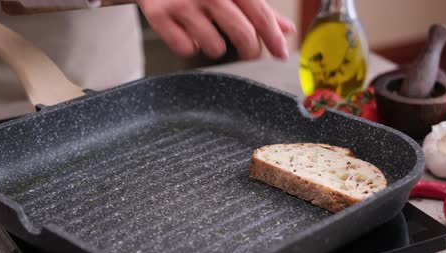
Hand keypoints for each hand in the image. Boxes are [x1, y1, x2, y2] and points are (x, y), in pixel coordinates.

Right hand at [137, 0, 294, 59]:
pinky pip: (186, 49)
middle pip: (243, 35)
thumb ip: (258, 8)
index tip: (281, 54)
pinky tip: (185, 31)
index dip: (274, 38)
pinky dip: (188, 45)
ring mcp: (182, 3)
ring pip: (214, 48)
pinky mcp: (159, 16)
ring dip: (214, 46)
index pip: (260, 14)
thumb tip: (286, 29)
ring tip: (205, 31)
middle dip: (251, 51)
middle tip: (250, 54)